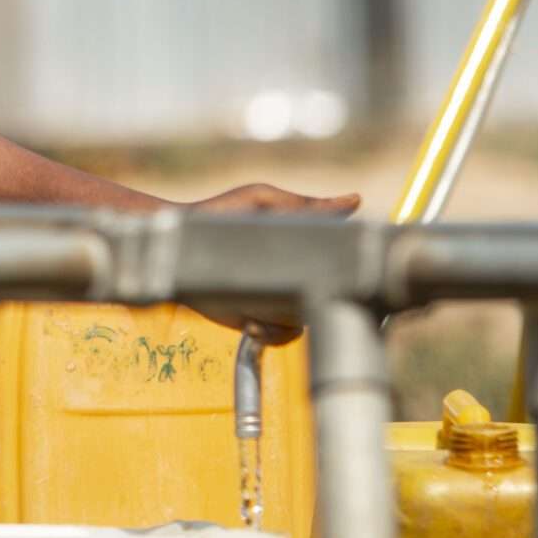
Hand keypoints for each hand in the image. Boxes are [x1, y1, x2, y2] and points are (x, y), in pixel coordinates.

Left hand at [182, 181, 361, 339]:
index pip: (341, 260)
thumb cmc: (222, 213)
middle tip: (286, 294)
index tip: (330, 271)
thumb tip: (355, 201)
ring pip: (307, 319)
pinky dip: (271, 333)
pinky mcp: (262, 319)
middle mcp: (298, 272)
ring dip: (284, 317)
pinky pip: (285, 336)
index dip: (343, 268)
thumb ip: (305, 205)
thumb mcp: (263, 200)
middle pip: (329, 295)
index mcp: (305, 243)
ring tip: (258, 306)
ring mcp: (281, 297)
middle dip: (313, 297)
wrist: (182, 245)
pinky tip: (251, 322)